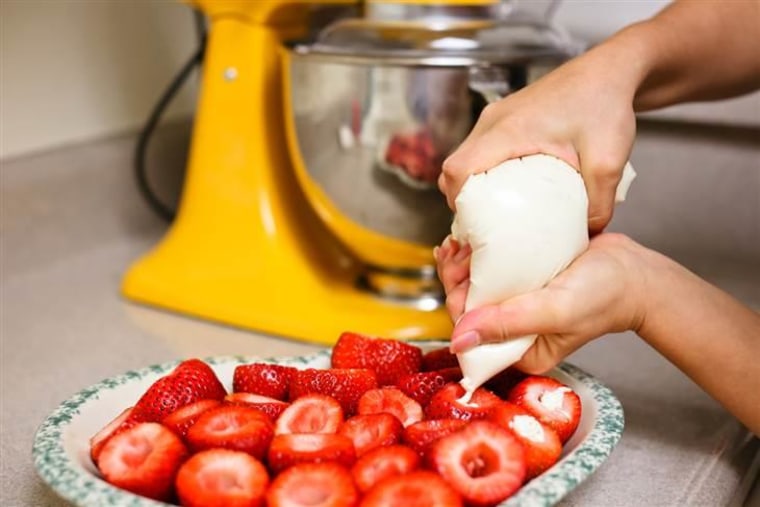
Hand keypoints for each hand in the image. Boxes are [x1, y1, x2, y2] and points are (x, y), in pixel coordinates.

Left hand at [436, 233, 648, 373]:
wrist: (635, 271)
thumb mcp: (555, 312)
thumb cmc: (605, 296)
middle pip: (468, 307)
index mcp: (519, 352)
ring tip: (459, 242)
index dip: (455, 303)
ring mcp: (518, 305)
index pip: (471, 333)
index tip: (455, 276)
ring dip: (463, 265)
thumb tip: (459, 340)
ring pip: (476, 287)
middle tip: (455, 251)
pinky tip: (469, 239)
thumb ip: (509, 325)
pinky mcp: (523, 281)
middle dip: (455, 280)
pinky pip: (492, 271)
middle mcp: (514, 332)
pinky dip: (478, 255)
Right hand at [438, 50, 638, 233]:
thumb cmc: (605, 101)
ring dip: (474, 185)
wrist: (612, 70)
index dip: (458, 201)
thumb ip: (598, 204)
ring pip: (467, 157)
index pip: (458, 169)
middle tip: (486, 223)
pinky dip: (486, 171)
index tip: (474, 224)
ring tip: (498, 209)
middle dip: (463, 199)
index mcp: (509, 130)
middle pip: (456, 166)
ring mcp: (498, 117)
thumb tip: (587, 234)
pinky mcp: (507, 117)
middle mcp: (495, 121)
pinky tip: (513, 187)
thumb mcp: (608, 161)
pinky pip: (482, 149)